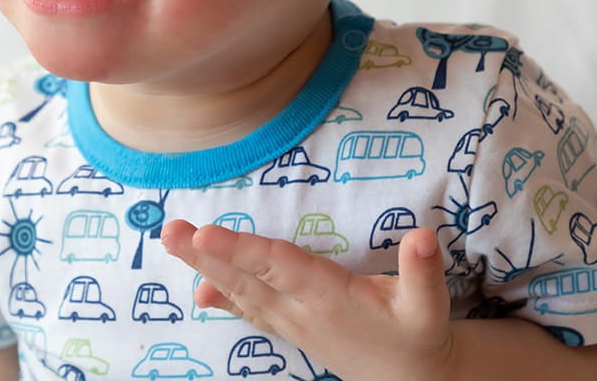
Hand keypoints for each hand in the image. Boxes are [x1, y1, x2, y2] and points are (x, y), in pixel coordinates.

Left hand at [161, 219, 453, 380]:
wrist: (411, 376)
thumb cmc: (417, 331)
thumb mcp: (427, 305)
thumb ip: (422, 270)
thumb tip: (422, 236)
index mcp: (328, 296)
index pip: (277, 266)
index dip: (241, 249)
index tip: (206, 233)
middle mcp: (301, 310)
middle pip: (246, 277)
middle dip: (205, 254)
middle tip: (169, 230)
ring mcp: (291, 322)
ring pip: (240, 292)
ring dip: (204, 267)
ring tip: (171, 242)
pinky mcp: (290, 328)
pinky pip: (249, 311)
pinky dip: (223, 299)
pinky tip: (198, 291)